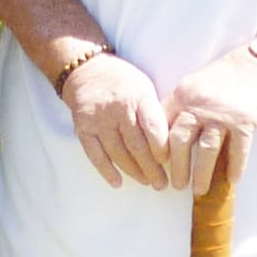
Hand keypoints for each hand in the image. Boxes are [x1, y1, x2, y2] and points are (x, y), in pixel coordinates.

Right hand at [60, 53, 169, 188]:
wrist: (86, 72)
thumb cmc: (123, 83)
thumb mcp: (145, 88)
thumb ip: (155, 113)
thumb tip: (173, 144)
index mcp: (138, 97)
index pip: (152, 126)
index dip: (161, 147)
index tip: (169, 162)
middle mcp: (117, 108)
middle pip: (136, 144)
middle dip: (151, 167)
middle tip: (162, 183)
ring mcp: (98, 120)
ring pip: (117, 152)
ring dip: (133, 171)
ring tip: (147, 182)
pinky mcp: (83, 128)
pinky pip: (95, 154)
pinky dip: (106, 170)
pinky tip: (118, 183)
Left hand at [159, 48, 256, 194]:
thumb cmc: (224, 79)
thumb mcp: (193, 86)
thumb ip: (178, 108)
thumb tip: (162, 136)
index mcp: (182, 96)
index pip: (162, 125)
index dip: (156, 148)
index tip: (156, 165)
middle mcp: (199, 105)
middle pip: (180, 141)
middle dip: (177, 167)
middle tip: (176, 186)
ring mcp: (222, 114)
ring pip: (207, 150)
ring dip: (201, 174)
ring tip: (198, 190)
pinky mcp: (244, 121)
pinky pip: (238, 150)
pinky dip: (235, 167)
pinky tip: (232, 180)